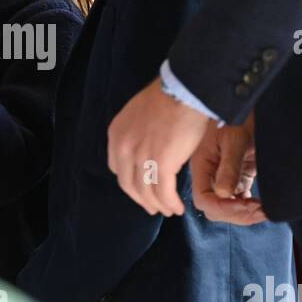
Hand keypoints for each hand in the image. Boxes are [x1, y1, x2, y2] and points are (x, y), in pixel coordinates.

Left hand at [107, 76, 212, 215]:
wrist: (184, 90)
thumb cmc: (170, 97)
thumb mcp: (141, 115)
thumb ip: (138, 134)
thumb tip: (150, 147)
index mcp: (116, 134)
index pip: (117, 168)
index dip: (130, 183)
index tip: (141, 190)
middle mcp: (123, 147)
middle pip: (129, 185)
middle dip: (142, 200)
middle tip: (154, 208)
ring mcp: (140, 156)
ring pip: (147, 191)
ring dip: (158, 205)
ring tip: (169, 211)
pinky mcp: (161, 163)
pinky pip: (164, 191)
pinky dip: (170, 203)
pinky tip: (178, 208)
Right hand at [189, 114, 267, 224]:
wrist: (247, 103)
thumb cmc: (238, 116)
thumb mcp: (234, 139)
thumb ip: (229, 167)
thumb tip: (224, 195)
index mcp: (202, 166)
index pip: (203, 199)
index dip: (223, 208)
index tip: (246, 206)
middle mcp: (209, 175)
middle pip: (215, 209)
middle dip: (237, 215)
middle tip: (260, 211)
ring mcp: (222, 178)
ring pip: (227, 208)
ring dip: (245, 214)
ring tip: (264, 210)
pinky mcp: (236, 178)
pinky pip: (237, 201)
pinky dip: (249, 207)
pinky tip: (262, 206)